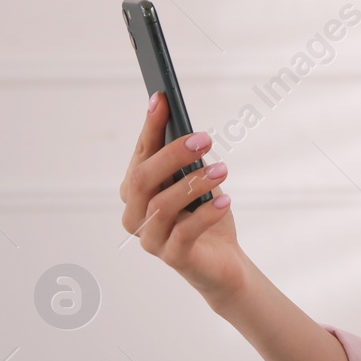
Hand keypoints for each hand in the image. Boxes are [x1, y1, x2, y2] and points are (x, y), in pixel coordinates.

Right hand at [119, 92, 249, 307]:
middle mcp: (135, 215)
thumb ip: (186, 161)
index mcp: (136, 192)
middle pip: (143, 178)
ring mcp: (150, 239)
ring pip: (162, 205)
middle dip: (172, 154)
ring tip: (222, 169)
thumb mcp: (197, 182)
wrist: (222, 262)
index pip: (140, 154)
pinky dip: (206, 214)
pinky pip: (185, 233)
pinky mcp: (172, 257)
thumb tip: (188, 129)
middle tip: (203, 139)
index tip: (162, 98)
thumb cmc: (204, 217)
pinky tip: (225, 201)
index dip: (150, 126)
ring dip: (194, 183)